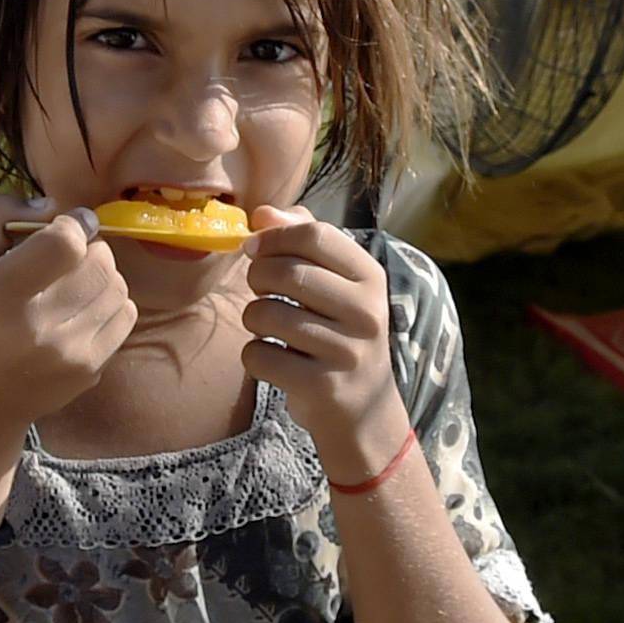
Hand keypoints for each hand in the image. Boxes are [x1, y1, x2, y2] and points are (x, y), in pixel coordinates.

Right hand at [0, 196, 137, 440]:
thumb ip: (0, 215)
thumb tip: (56, 206)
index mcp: (0, 294)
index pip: (65, 243)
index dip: (72, 224)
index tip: (62, 226)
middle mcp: (38, 327)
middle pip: (100, 260)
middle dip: (89, 247)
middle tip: (66, 258)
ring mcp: (69, 353)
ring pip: (118, 284)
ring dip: (101, 274)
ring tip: (72, 285)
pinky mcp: (91, 369)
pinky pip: (126, 313)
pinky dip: (110, 302)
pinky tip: (82, 309)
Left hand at [241, 206, 407, 478]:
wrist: (363, 408)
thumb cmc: (338, 333)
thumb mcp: (335, 283)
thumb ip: (301, 240)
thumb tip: (262, 214)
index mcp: (371, 278)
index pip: (315, 235)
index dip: (274, 236)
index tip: (255, 248)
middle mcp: (366, 312)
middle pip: (287, 272)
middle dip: (257, 276)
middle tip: (258, 288)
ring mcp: (347, 352)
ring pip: (266, 314)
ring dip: (252, 317)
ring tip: (266, 325)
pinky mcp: (322, 387)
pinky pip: (259, 356)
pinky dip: (253, 355)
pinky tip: (272, 358)